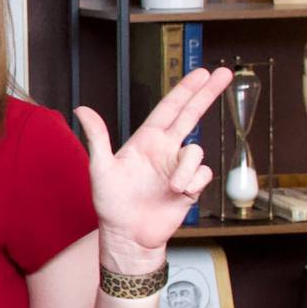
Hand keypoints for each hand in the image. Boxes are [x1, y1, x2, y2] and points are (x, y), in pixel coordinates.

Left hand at [74, 65, 229, 265]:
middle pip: (192, 115)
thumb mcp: (100, 168)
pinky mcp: (191, 187)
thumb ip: (98, 137)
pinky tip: (180, 194)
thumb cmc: (111, 203)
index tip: (202, 72)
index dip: (186, 90)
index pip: (170, 108)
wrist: (128, 235)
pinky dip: (193, 183)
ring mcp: (179, 168)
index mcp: (146, 140)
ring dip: (186, 169)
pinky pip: (203, 175)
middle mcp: (165, 150)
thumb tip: (82, 109)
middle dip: (208, 94)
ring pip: (196, 152)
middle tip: (225, 73)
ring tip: (173, 187)